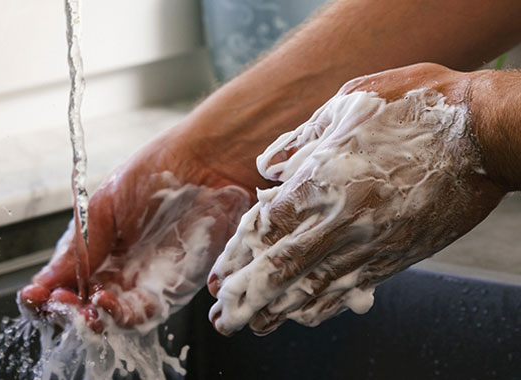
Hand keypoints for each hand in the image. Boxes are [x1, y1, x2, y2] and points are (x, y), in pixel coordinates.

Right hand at [19, 132, 253, 331]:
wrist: (206, 162)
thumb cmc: (156, 172)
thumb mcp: (103, 207)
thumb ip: (79, 249)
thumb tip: (44, 282)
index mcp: (96, 247)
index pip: (64, 282)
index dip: (46, 295)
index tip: (33, 295)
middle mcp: (118, 269)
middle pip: (83, 306)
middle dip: (65, 312)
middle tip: (56, 304)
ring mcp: (143, 281)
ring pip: (111, 318)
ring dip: (92, 320)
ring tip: (82, 309)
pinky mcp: (171, 289)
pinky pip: (142, 315)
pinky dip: (121, 317)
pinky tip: (106, 302)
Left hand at [207, 63, 508, 335]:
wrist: (483, 132)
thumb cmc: (416, 107)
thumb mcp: (349, 102)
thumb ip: (302, 138)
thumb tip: (269, 167)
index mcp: (325, 179)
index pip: (267, 227)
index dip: (239, 253)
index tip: (221, 272)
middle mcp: (344, 219)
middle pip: (283, 267)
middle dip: (248, 295)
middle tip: (222, 317)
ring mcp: (373, 242)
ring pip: (316, 286)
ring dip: (278, 310)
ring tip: (252, 326)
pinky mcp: (399, 255)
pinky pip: (353, 288)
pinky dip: (324, 306)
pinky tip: (304, 316)